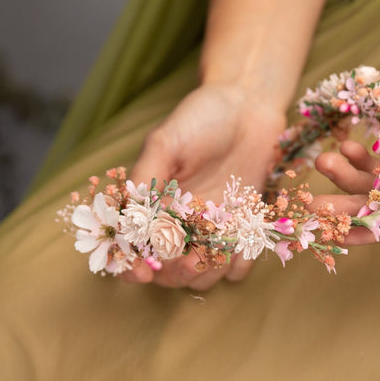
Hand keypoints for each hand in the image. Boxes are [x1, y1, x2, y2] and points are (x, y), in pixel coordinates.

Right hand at [122, 83, 285, 288]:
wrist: (248, 104)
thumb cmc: (201, 119)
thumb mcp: (165, 143)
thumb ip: (145, 180)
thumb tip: (131, 222)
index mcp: (152, 208)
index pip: (134, 250)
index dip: (134, 267)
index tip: (144, 271)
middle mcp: (179, 225)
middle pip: (169, 273)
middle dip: (176, 273)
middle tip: (191, 259)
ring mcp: (211, 231)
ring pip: (203, 277)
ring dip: (208, 272)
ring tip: (218, 249)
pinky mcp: (242, 229)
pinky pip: (239, 268)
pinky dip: (240, 264)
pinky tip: (243, 241)